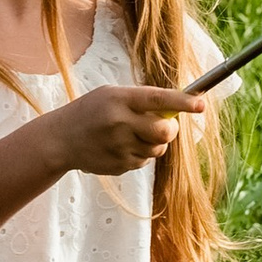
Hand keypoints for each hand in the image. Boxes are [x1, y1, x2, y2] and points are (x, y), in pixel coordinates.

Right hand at [51, 81, 204, 177]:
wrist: (60, 140)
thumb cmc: (91, 111)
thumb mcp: (111, 95)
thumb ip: (142, 101)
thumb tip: (178, 112)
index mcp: (119, 99)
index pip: (158, 99)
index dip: (182, 102)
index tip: (201, 104)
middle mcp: (120, 123)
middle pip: (165, 132)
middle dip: (170, 129)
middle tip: (162, 124)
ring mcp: (119, 147)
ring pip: (158, 149)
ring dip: (153, 143)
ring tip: (131, 135)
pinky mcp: (119, 166)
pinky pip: (144, 162)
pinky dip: (139, 154)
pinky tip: (119, 147)